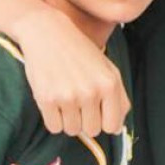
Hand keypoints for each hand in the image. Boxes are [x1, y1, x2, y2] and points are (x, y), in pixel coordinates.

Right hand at [12, 8, 128, 136]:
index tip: (98, 114)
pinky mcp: (46, 99)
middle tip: (79, 103)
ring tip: (66, 98)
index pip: (112, 126)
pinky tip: (54, 101)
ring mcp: (68, 96)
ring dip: (69, 120)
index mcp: (110, 84)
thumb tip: (117, 129)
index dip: (105, 123)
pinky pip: (53, 127)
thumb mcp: (109, 70)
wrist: (48, 33)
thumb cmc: (81, 52)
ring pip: (72, 130)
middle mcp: (91, 92)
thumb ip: (119, 98)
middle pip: (92, 131)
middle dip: (86, 121)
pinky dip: (54, 119)